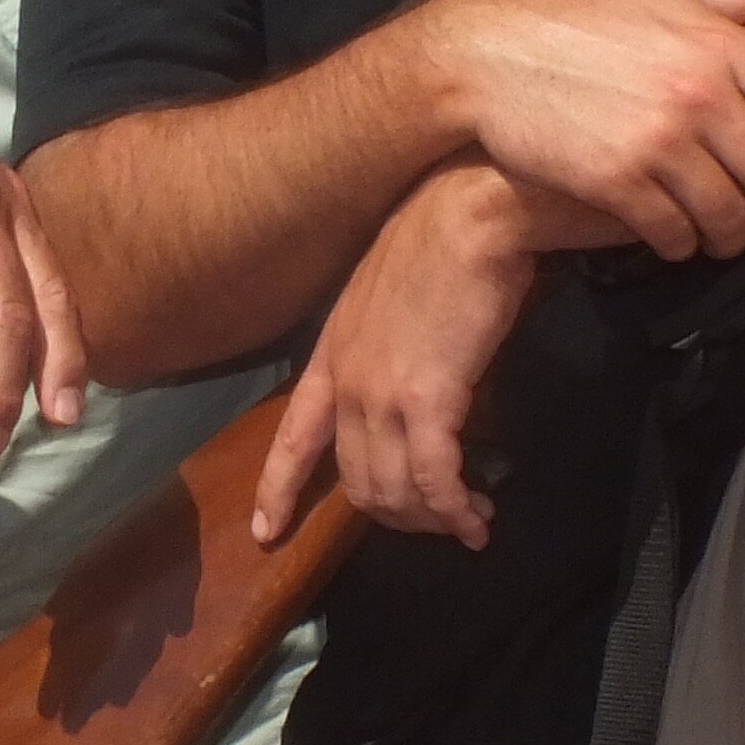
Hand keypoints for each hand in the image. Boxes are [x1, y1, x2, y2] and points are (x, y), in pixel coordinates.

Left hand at [254, 166, 551, 547]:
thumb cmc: (443, 240)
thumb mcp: (390, 297)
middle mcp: (347, 381)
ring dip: (431, 517)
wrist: (471, 212)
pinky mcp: (429, 401)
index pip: (293, 435)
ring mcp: (381, 393)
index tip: (267, 532)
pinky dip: (455, 509)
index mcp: (332, 353)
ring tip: (467, 521)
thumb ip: (388, 343)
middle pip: (355, 480)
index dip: (279, 488)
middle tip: (438, 520)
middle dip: (396, 514)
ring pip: (392, 490)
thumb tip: (417, 378)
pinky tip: (477, 522)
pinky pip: (435, 480)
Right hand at [411, 0, 744, 259]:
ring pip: (728, 217)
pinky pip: (673, 234)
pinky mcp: (616, 182)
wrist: (492, 53)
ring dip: (733, 235)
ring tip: (725, 233)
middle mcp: (700, 95)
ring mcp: (658, 143)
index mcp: (724, 46)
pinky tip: (675, 233)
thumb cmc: (587, 18)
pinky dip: (681, 243)